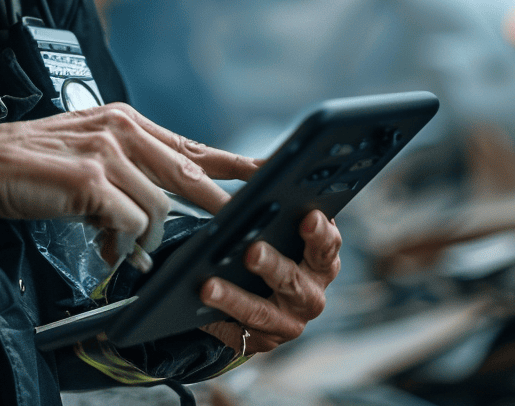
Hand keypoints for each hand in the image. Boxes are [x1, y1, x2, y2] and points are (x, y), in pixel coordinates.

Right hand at [0, 103, 257, 261]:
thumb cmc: (32, 165)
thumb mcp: (88, 155)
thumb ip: (126, 174)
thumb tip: (159, 213)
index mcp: (122, 120)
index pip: (187, 145)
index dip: (229, 162)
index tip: (264, 171)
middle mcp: (119, 128)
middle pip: (186, 172)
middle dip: (216, 206)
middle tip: (235, 230)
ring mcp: (106, 150)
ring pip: (157, 206)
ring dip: (144, 237)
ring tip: (119, 246)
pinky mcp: (90, 178)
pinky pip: (129, 221)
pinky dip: (121, 242)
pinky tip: (105, 246)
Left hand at [200, 209, 341, 354]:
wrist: (247, 283)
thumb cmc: (264, 238)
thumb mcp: (269, 218)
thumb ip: (265, 200)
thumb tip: (251, 182)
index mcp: (320, 260)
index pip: (327, 245)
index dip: (320, 232)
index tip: (308, 216)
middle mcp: (311, 295)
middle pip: (294, 281)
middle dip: (273, 265)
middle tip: (252, 251)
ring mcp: (289, 322)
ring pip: (262, 312)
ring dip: (235, 298)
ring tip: (208, 285)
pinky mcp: (263, 340)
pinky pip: (239, 333)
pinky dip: (217, 320)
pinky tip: (197, 307)